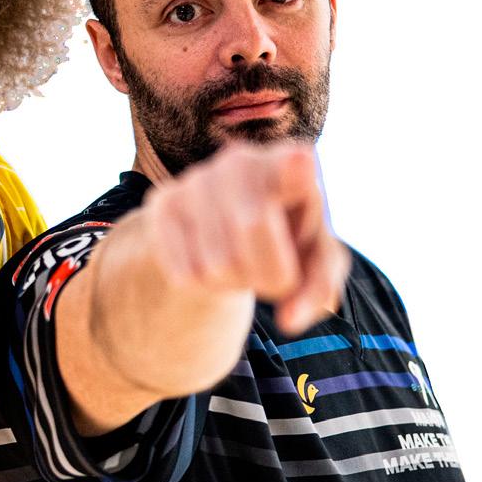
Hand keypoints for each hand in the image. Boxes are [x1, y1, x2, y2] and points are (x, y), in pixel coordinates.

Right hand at [143, 142, 349, 334]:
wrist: (228, 228)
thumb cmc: (287, 243)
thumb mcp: (315, 263)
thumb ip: (318, 289)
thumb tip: (289, 321)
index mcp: (292, 165)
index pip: (293, 165)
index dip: (292, 168)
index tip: (300, 164)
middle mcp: (241, 161)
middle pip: (252, 225)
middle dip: (271, 272)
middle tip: (276, 279)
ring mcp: (197, 179)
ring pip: (217, 262)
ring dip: (236, 282)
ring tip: (241, 264)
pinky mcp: (163, 204)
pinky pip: (185, 272)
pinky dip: (204, 284)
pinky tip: (210, 262)